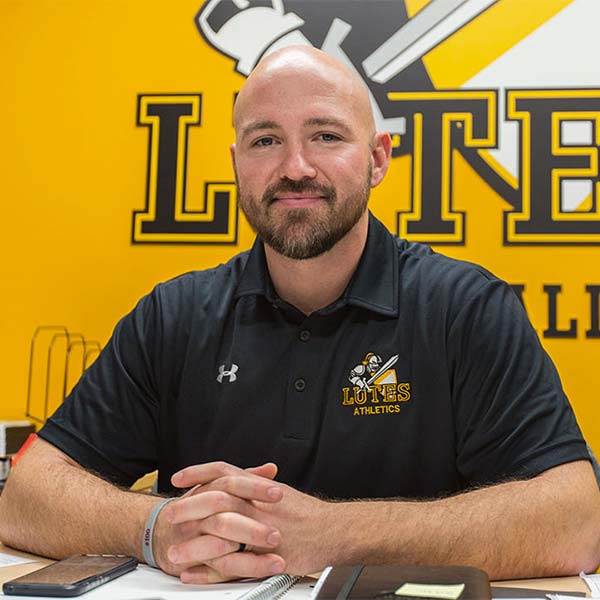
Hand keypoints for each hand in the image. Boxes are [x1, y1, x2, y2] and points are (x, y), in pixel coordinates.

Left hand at [170, 463, 338, 581]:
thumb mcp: (280, 492)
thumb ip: (258, 487)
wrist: (332, 531)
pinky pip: (229, 565)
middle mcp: (256, 504)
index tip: (178, 477)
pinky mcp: (262, 556)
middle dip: (188, 507)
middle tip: (169, 514)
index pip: (222, 471)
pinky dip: (208, 571)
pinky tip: (193, 574)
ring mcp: (258, 530)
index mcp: (258, 487)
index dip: (197, 473)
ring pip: (217, 533)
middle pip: (213, 500)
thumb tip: (242, 481)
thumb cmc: (309, 513)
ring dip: (192, 543)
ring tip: (172, 551)